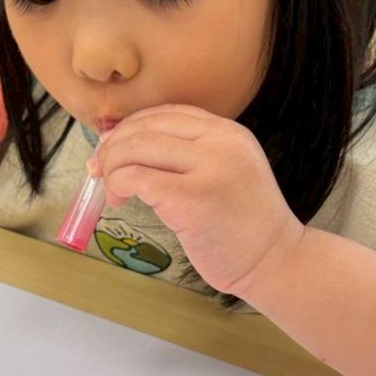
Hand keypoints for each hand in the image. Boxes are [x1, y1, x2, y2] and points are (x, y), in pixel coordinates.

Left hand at [91, 105, 303, 298]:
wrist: (276, 261)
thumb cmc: (244, 226)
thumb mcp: (228, 171)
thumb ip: (191, 155)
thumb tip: (127, 146)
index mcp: (229, 133)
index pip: (168, 113)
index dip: (132, 126)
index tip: (113, 145)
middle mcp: (220, 143)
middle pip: (147, 127)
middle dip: (113, 145)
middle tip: (100, 167)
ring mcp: (208, 169)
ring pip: (137, 148)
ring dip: (112, 165)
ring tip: (111, 188)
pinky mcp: (191, 198)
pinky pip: (137, 177)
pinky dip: (118, 183)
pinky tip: (119, 198)